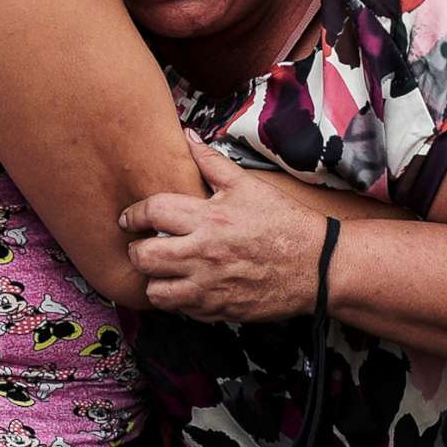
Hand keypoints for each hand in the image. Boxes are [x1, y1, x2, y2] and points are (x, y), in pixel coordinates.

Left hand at [118, 133, 328, 320]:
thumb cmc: (283, 222)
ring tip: (161, 269)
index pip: (152, 212)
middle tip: (142, 244)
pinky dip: (176, 299)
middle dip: (136, 249)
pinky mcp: (219, 310)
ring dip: (153, 279)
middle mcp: (203, 254)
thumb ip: (211, 162)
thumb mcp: (248, 186)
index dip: (133, 213)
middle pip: (143, 256)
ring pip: (155, 290)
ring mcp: (210, 286)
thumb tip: (188, 137)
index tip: (129, 218)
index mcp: (208, 219)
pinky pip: (181, 310)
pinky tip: (185, 285)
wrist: (317, 266)